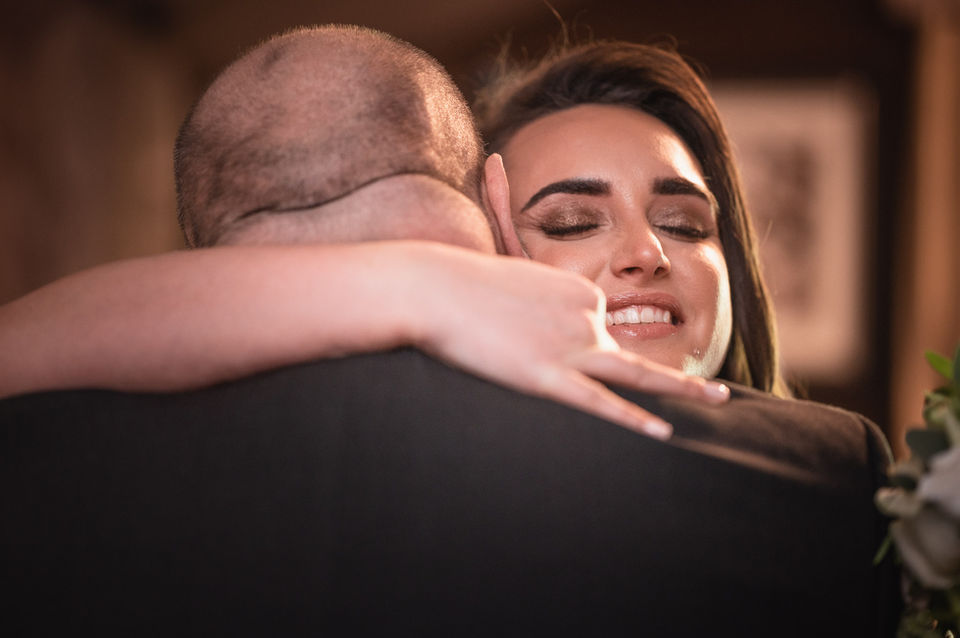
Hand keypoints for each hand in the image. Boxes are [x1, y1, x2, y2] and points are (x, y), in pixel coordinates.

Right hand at [404, 244, 729, 438]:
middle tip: (713, 392)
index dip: (590, 348)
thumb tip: (528, 300)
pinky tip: (662, 433)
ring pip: (636, 375)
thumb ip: (530, 290)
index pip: (601, 327)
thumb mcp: (505, 278)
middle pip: (625, 352)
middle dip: (666, 374)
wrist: (432, 288)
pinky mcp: (548, 377)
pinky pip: (599, 403)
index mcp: (576, 290)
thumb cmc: (459, 284)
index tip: (569, 356)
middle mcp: (584, 315)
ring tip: (718, 398)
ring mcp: (570, 346)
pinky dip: (633, 420)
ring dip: (682, 389)